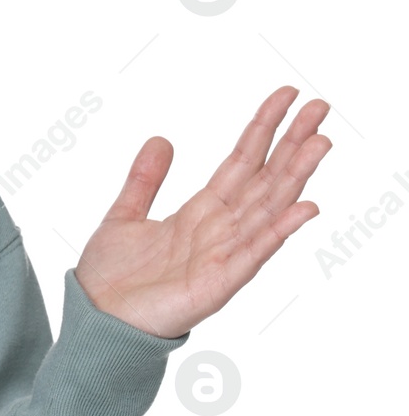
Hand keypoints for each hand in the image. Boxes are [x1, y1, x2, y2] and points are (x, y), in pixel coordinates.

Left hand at [74, 85, 330, 337]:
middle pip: (265, 179)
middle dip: (292, 143)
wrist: (95, 320)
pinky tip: (305, 207)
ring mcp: (223, 255)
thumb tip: (161, 139)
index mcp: (200, 212)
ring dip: (295, 177)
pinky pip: (254, 253)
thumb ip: (144, 180)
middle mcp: (220, 230)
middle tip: (321, 107)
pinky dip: (279, 230)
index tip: (287, 95)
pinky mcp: (218, 283)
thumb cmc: (111, 277)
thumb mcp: (123, 215)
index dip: (263, 128)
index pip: (241, 162)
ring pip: (268, 208)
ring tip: (321, 142)